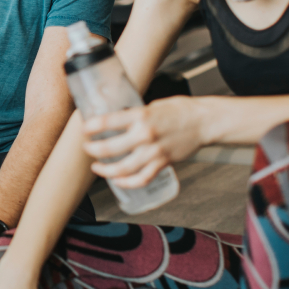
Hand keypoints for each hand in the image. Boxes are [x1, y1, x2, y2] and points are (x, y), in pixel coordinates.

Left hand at [83, 96, 203, 188]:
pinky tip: (118, 181)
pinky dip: (127, 183)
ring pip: (123, 168)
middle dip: (93, 150)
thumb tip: (117, 120)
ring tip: (97, 167)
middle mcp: (145, 134)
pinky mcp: (163, 163)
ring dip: (105, 170)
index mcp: (141, 115)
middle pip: (109, 148)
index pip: (107, 121)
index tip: (84, 129)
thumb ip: (135, 115)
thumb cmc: (180, 110)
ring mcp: (154, 151)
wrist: (204, 121)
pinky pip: (141, 178)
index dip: (91, 127)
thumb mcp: (153, 105)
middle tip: (87, 148)